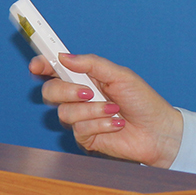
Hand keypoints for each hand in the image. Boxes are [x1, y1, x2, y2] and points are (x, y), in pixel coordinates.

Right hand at [30, 53, 182, 168]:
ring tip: (114, 109)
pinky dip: (101, 124)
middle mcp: (80, 98)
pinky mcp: (85, 138)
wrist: (157, 130)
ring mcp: (81, 118)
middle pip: (50, 92)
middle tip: (89, 92)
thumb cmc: (143, 100)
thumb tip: (64, 56)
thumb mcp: (121, 75)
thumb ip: (92, 65)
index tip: (38, 65)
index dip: (43, 66)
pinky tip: (116, 124)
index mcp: (87, 79)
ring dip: (93, 110)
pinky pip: (79, 129)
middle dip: (66, 91)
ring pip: (65, 113)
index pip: (56, 71)